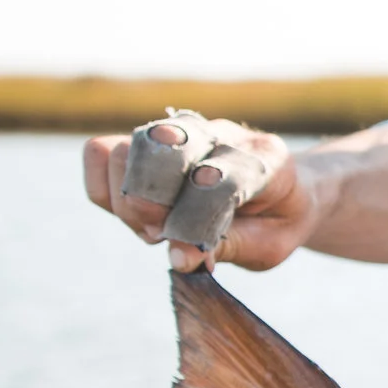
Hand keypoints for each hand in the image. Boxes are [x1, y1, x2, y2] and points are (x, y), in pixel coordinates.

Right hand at [82, 117, 314, 271]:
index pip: (215, 181)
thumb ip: (229, 247)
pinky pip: (101, 151)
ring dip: (128, 200)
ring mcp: (184, 130)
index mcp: (265, 160)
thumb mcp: (270, 245)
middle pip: (161, 150)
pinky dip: (106, 188)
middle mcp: (222, 134)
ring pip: (125, 149)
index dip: (193, 225)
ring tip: (154, 229)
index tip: (191, 256)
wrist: (286, 192)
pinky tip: (139, 213)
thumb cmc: (276, 221)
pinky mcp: (150, 138)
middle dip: (151, 204)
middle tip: (162, 235)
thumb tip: (179, 258)